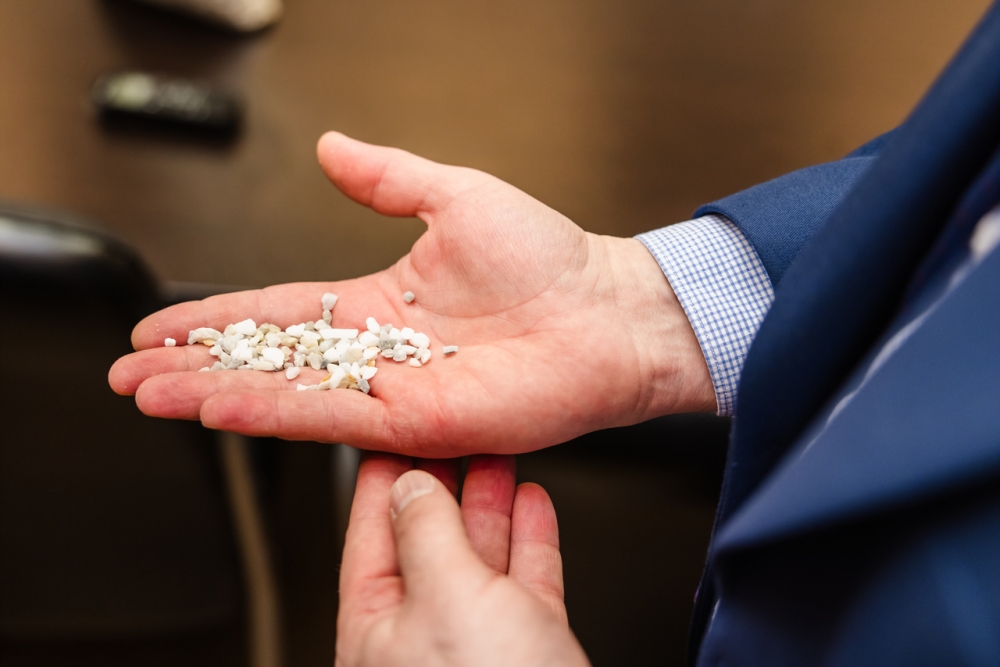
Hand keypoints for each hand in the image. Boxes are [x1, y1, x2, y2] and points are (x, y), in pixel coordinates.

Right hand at [109, 132, 713, 455]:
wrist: (606, 310)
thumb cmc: (550, 259)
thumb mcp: (454, 196)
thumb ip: (387, 178)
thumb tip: (333, 147)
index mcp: (379, 304)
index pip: (279, 311)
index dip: (216, 318)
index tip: (163, 324)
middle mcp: (378, 354)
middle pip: (268, 361)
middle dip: (196, 365)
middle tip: (132, 373)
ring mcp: (394, 391)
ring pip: (287, 394)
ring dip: (215, 392)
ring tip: (152, 391)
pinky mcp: (418, 421)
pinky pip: (334, 416)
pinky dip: (274, 412)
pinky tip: (223, 405)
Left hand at [336, 453, 589, 666]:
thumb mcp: (447, 599)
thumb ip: (426, 535)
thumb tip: (411, 488)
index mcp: (375, 630)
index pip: (370, 535)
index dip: (384, 479)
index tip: (396, 434)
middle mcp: (420, 636)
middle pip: (427, 540)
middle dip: (446, 481)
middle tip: (458, 433)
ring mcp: (475, 642)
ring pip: (480, 557)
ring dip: (491, 503)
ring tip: (499, 457)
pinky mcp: (526, 647)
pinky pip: (525, 582)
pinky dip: (530, 540)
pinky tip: (533, 506)